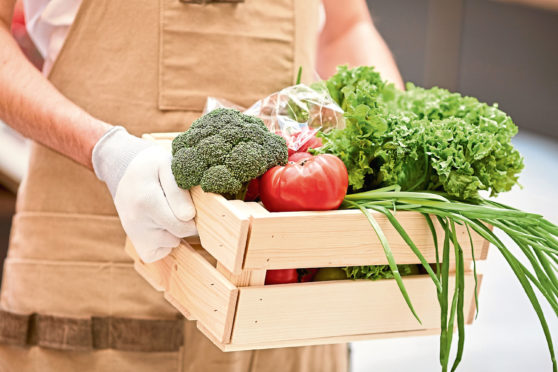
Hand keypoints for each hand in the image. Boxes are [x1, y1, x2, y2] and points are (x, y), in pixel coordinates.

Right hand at [92, 126, 196, 262]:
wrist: (126, 172)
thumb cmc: (151, 167)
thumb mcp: (166, 165)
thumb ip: (178, 190)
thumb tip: (188, 216)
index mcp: (146, 201)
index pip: (183, 223)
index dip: (192, 214)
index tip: (187, 202)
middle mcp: (136, 221)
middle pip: (178, 234)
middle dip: (184, 222)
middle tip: (177, 206)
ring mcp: (134, 234)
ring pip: (170, 244)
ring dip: (174, 231)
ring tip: (166, 212)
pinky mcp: (135, 242)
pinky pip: (158, 254)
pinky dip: (164, 244)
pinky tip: (161, 225)